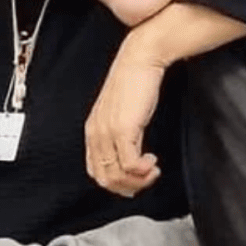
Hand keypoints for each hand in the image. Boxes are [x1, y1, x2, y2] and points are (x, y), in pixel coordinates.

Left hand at [85, 37, 164, 196]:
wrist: (140, 59)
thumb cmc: (135, 82)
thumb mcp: (124, 114)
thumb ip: (124, 137)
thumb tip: (134, 160)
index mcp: (93, 130)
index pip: (96, 171)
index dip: (117, 182)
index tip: (136, 179)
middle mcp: (96, 133)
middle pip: (105, 178)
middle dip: (129, 186)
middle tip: (147, 178)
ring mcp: (107, 132)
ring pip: (116, 176)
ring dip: (138, 180)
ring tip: (152, 171)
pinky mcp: (122, 129)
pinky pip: (130, 165)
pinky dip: (143, 170)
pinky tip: (153, 161)